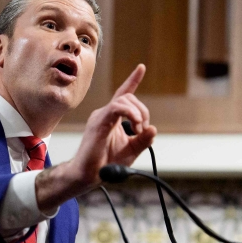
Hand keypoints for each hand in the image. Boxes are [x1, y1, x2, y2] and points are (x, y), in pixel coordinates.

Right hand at [35, 64, 157, 209]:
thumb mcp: (131, 151)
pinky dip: (130, 113)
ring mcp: (100, 116)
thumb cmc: (105, 163)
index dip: (132, 80)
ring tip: (138, 130)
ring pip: (124, 100)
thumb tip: (153, 129)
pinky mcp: (98, 122)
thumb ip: (143, 140)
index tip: (141, 67)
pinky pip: (116, 107)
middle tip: (142, 130)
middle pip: (129, 97)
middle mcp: (105, 113)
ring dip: (137, 113)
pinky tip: (134, 125)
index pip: (123, 94)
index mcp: (112, 117)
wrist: (88, 175)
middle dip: (142, 110)